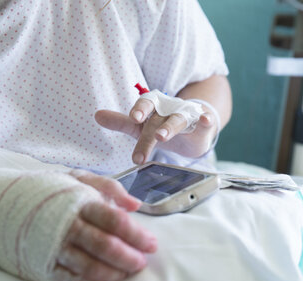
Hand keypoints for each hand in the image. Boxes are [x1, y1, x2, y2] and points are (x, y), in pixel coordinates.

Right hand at [52, 170, 156, 280]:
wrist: (6, 202)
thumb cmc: (52, 191)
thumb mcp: (79, 178)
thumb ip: (110, 186)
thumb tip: (135, 204)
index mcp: (80, 202)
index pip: (115, 220)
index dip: (137, 234)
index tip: (151, 243)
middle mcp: (67, 224)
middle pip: (105, 245)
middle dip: (128, 257)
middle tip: (141, 263)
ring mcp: (54, 245)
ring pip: (89, 265)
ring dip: (111, 272)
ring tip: (125, 273)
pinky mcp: (43, 261)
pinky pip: (68, 278)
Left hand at [95, 98, 216, 164]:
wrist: (193, 127)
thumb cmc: (163, 125)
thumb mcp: (141, 125)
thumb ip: (121, 122)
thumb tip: (97, 115)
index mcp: (154, 107)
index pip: (145, 105)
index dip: (139, 110)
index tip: (133, 118)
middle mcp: (169, 109)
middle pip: (157, 121)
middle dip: (148, 137)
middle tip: (139, 154)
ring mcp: (187, 115)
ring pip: (178, 120)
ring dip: (171, 127)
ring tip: (163, 136)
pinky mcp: (202, 124)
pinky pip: (205, 120)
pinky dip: (206, 120)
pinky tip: (206, 120)